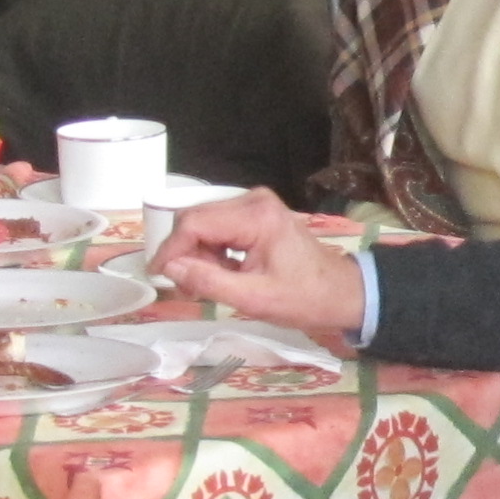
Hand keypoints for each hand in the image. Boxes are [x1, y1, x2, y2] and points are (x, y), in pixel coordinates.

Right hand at [144, 187, 366, 335]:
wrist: (341, 292)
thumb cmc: (304, 299)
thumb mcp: (253, 299)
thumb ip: (208, 282)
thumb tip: (170, 269)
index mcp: (256, 217)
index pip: (194, 223)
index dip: (170, 249)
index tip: (158, 275)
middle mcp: (253, 200)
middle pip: (196, 218)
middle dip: (185, 252)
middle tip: (189, 287)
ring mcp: (256, 203)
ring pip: (204, 222)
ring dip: (199, 253)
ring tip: (211, 282)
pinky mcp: (257, 212)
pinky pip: (219, 225)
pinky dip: (213, 249)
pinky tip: (224, 271)